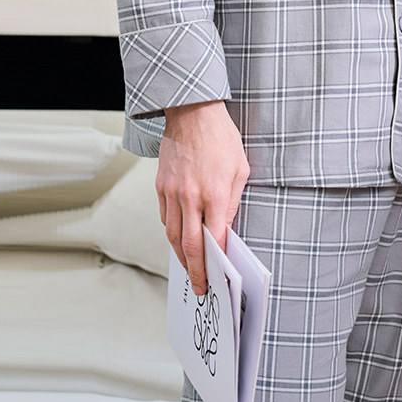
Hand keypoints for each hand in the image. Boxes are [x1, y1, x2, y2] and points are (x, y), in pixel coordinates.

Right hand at [156, 100, 250, 295]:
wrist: (192, 113)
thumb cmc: (221, 138)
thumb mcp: (241, 169)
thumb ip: (233, 201)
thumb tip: (226, 228)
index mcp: (213, 193)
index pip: (214, 238)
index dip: (215, 261)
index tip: (218, 276)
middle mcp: (189, 197)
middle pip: (188, 245)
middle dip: (195, 271)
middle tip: (200, 287)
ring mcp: (171, 193)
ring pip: (172, 235)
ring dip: (181, 257)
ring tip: (190, 269)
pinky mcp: (160, 187)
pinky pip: (165, 218)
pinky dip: (172, 233)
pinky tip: (180, 240)